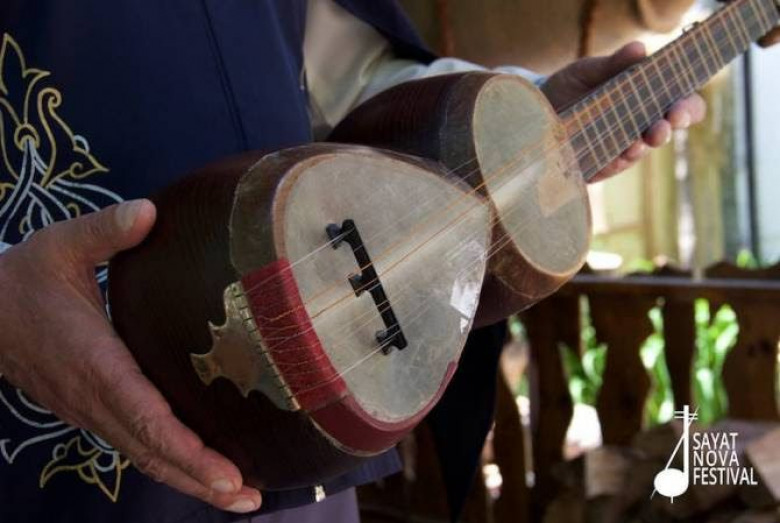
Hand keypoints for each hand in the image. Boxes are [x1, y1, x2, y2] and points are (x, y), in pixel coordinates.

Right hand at [0, 201, 261, 513]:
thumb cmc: (25, 278)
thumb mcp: (61, 244)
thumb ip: (105, 230)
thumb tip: (149, 211)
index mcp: (93, 362)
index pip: (143, 415)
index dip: (185, 448)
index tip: (226, 473)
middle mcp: (95, 398)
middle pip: (151, 452)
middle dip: (200, 479)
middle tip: (251, 500)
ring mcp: (93, 411)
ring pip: (144, 456)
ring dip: (191, 480)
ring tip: (242, 498)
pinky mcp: (95, 410)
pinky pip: (136, 445)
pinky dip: (172, 464)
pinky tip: (205, 471)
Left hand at [541, 41, 706, 181]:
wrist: (534, 110)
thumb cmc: (569, 87)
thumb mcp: (587, 71)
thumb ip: (612, 64)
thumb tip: (638, 49)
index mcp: (647, 100)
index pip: (680, 106)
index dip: (687, 108)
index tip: (679, 107)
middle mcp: (638, 126)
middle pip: (664, 131)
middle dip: (666, 129)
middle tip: (663, 126)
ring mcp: (619, 148)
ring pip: (638, 152)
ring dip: (640, 148)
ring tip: (638, 142)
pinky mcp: (596, 165)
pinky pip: (609, 166)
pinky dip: (613, 162)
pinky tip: (615, 156)